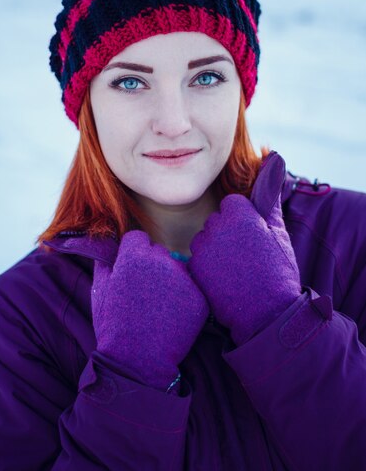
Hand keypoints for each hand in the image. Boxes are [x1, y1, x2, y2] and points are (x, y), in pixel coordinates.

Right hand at [91, 230, 209, 390]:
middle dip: (152, 266)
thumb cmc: (114, 325)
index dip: (132, 254)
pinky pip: (191, 289)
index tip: (131, 272)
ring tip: (157, 306)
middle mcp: (161, 261)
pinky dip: (184, 299)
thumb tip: (106, 245)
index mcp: (134, 255)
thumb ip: (104, 261)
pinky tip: (171, 316)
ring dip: (169, 280)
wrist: (137, 360)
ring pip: (177, 268)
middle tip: (144, 293)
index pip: (138, 238)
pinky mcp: (199, 297)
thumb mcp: (99, 289)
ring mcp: (183, 278)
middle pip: (159, 251)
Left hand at [188, 151, 301, 345]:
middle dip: (228, 236)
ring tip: (236, 270)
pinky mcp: (193, 266)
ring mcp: (204, 246)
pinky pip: (196, 258)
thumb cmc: (277, 270)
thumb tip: (273, 155)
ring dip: (216, 252)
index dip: (244, 225)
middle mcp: (217, 225)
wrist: (268, 314)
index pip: (231, 206)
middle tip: (246, 258)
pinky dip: (206, 267)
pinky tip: (223, 279)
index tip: (253, 243)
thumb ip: (268, 191)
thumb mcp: (276, 228)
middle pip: (216, 221)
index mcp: (240, 212)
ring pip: (205, 239)